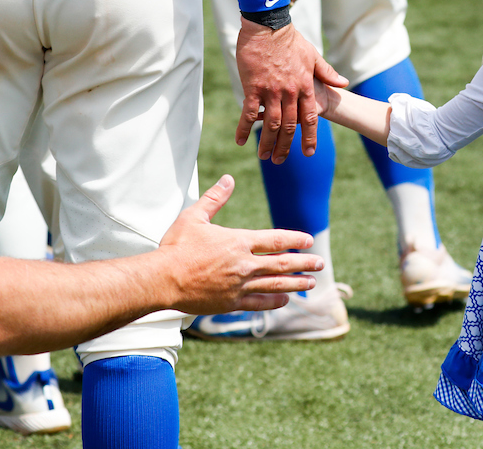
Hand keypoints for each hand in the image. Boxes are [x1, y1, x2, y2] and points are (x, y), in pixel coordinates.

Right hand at [159, 175, 323, 312]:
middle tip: (320, 262)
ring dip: (296, 283)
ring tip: (311, 282)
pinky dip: (274, 301)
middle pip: (282, 263)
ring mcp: (239, 285)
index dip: (294, 239)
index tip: (308, 240)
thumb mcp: (194, 216)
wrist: (162, 279)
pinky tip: (285, 299)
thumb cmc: (176, 246)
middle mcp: (244, 264)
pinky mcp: (231, 302)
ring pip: (275, 284)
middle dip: (304, 262)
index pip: (275, 239)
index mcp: (238, 241)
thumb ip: (215, 198)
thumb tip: (228, 179)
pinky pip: (259, 302)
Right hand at [235, 20, 347, 162]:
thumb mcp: (313, 55)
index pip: (310, 118)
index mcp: (305, 86)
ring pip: (271, 124)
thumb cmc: (291, 40)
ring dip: (267, 142)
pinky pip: (249, 112)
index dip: (309, 137)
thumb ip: (327, 73)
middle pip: (289, 126)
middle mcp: (290, 92)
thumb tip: (343, 83)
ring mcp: (271, 91)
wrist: (268, 26)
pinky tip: (241, 140)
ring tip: (264, 156)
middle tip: (279, 160)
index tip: (308, 152)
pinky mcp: (253, 87)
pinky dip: (245, 128)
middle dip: (285, 146)